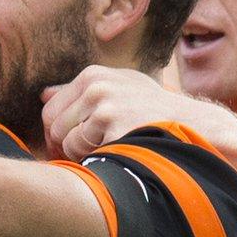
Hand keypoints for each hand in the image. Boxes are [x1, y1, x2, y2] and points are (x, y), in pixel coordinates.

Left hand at [41, 65, 236, 158]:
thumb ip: (82, 91)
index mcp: (93, 75)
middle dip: (65, 146)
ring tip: (109, 152)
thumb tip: (44, 95)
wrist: (192, 126)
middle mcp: (96, 86)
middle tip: (90, 155)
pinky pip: (84, 154)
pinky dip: (96, 160)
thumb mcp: (122, 88)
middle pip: (54, 126)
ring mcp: (105, 107)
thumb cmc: (154, 111)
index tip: (70, 146)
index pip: (50, 109)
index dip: (57, 133)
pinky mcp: (114, 128)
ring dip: (83, 155)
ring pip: (67, 142)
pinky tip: (118, 155)